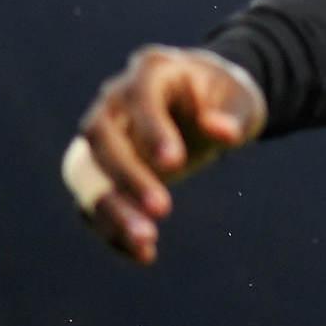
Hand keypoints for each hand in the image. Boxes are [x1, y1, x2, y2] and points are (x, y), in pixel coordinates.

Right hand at [67, 45, 266, 264]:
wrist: (205, 101)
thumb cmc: (225, 96)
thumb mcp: (241, 99)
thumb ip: (233, 115)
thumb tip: (222, 133)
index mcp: (150, 71)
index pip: (139, 98)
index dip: (152, 130)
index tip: (176, 164)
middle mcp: (114, 101)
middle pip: (101, 138)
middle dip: (127, 177)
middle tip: (163, 210)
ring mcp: (100, 136)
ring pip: (84, 173)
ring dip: (108, 210)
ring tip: (145, 243)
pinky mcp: (98, 170)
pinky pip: (90, 202)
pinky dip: (111, 229)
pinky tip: (144, 255)